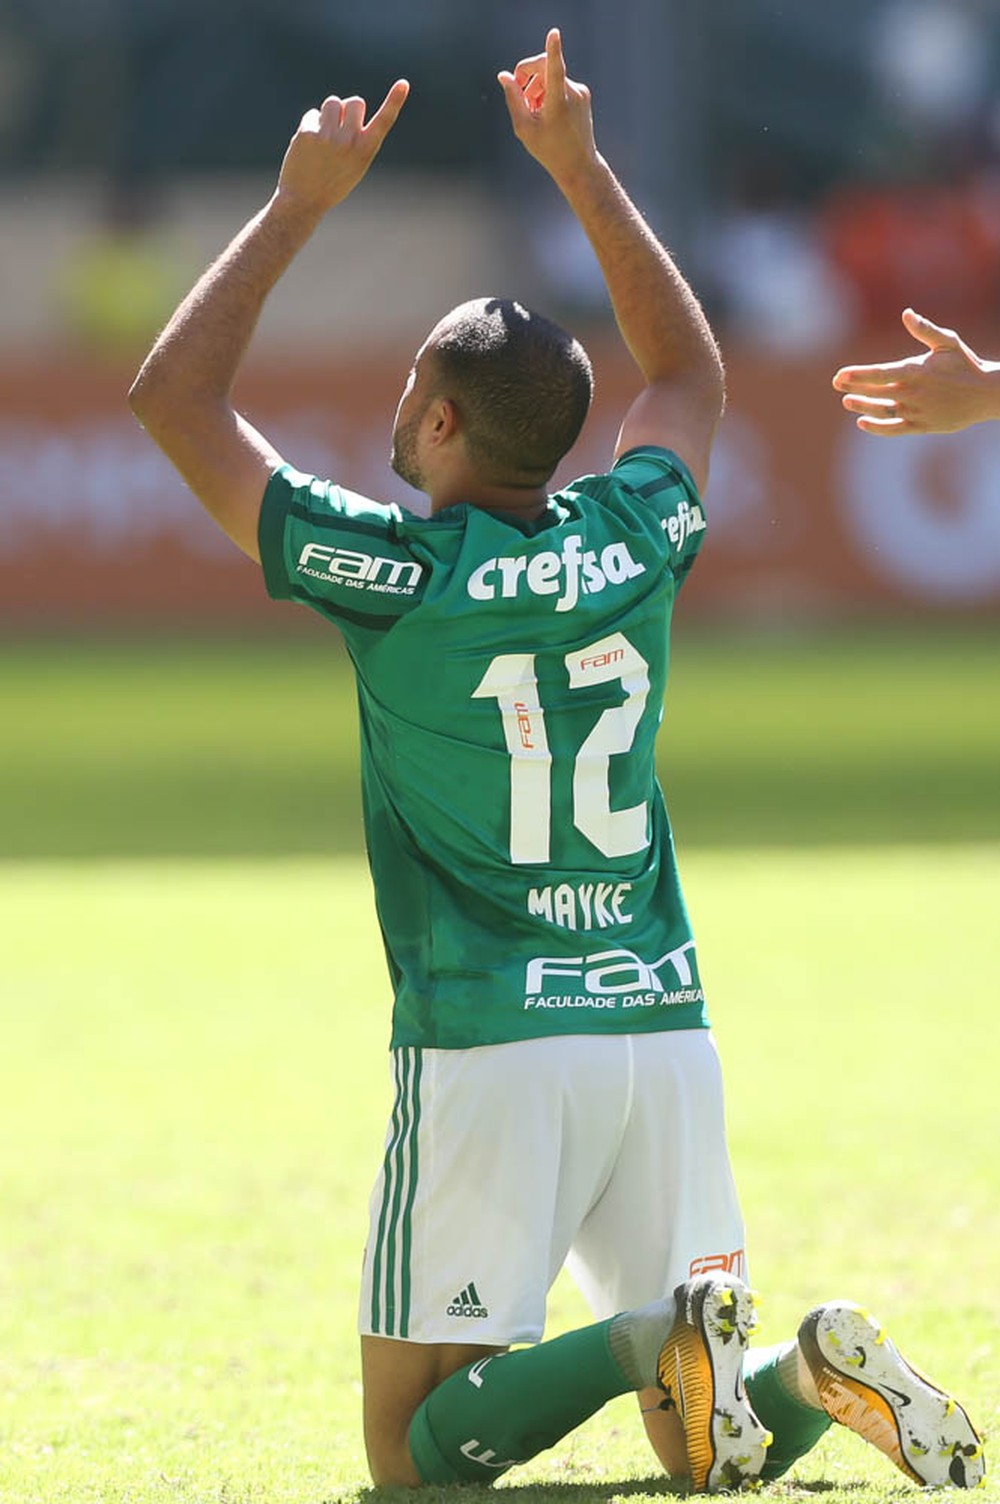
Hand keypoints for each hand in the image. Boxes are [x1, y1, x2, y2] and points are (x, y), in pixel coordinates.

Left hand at [276, 80, 409, 216]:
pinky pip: (313, 114)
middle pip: (355, 102)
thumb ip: (358, 137)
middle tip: (340, 129)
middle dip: (348, 110)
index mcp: (366, 151)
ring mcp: (327, 137)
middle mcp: (349, 142)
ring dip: (329, 114)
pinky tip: (308, 145)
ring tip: (324, 135)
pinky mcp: (307, 134)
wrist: (304, 201)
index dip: (395, 101)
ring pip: (333, 103)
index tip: (404, 84)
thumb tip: (350, 105)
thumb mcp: (355, 164)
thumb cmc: (333, 182)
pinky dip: (311, 125)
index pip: (383, 121)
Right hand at [498, 29, 597, 184]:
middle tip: (518, 95)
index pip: (555, 70)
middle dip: (527, 76)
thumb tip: (504, 76)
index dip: (553, 50)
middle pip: (544, 67)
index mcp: (558, 102)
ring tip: (532, 111)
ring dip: (537, 87)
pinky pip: (560, 84)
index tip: (554, 34)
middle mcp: (573, 93)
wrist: (578, 164)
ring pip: (551, 76)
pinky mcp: (583, 94)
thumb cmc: (549, 150)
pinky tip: (545, 112)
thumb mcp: (524, 127)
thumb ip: (513, 99)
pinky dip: (548, 93)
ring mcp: (580, 92)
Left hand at [832, 308, 999, 434]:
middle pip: (876, 392)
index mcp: (916, 371)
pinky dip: (876, 427)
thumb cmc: (965, 365)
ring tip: (847, 401)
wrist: (985, 394)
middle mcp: (912, 393)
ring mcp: (916, 411)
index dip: (857, 375)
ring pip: (881, 411)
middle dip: (853, 387)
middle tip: (837, 383)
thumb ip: (925, 330)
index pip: (879, 374)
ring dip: (862, 407)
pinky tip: (862, 422)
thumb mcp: (948, 342)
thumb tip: (906, 314)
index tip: (840, 375)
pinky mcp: (921, 426)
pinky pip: (893, 429)